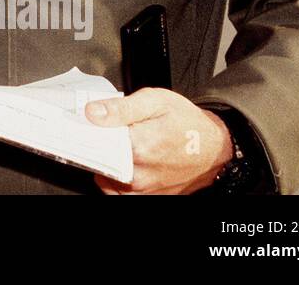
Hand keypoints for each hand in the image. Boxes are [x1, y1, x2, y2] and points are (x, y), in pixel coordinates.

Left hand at [85, 88, 233, 193]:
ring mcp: (144, 189)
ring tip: (115, 147)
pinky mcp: (149, 197)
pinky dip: (114, 179)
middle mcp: (140, 174)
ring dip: (104, 164)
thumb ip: (121, 107)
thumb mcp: (155, 101)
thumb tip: (92, 112)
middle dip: (95, 147)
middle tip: (102, 133)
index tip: (83, 125)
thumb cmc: (188, 123)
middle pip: (98, 162)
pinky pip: (119, 192)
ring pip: (106, 179)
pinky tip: (121, 163)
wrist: (215, 147)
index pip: (94, 145)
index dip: (85, 133)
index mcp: (139, 146)